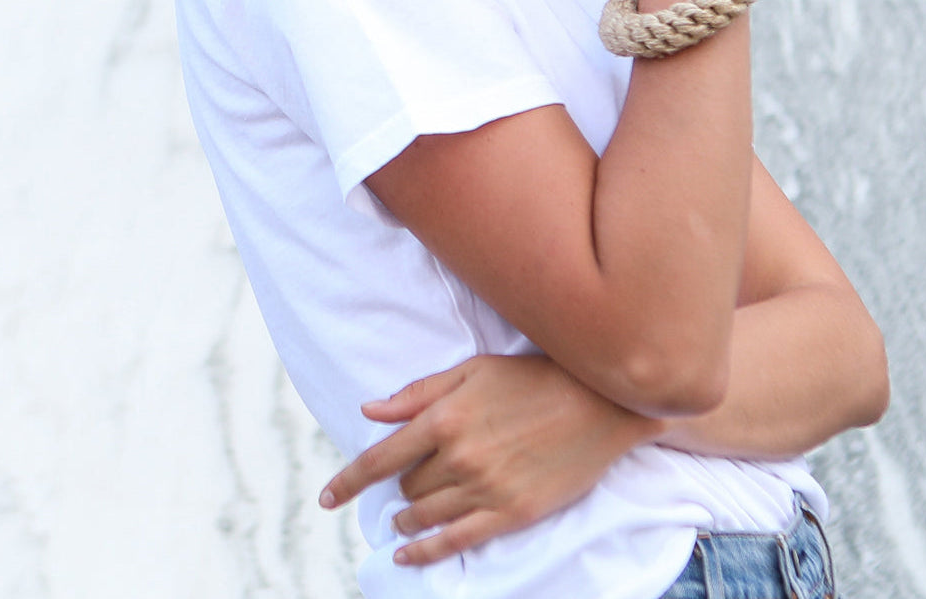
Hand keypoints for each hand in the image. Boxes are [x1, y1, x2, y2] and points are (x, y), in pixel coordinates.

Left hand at [319, 354, 658, 565]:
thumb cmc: (533, 377)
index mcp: (445, 418)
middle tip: (408, 478)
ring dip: (407, 519)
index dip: (347, 482)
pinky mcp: (510, 513)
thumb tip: (369, 412)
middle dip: (400, 485)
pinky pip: (454, 543)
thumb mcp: (473, 370)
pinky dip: (424, 553)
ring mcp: (485, 489)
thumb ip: (418, 393)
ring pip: (424, 515)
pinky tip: (407, 554)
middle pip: (405, 487)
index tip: (326, 498)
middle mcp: (459, 457)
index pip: (380, 460)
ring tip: (402, 519)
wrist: (599, 402)